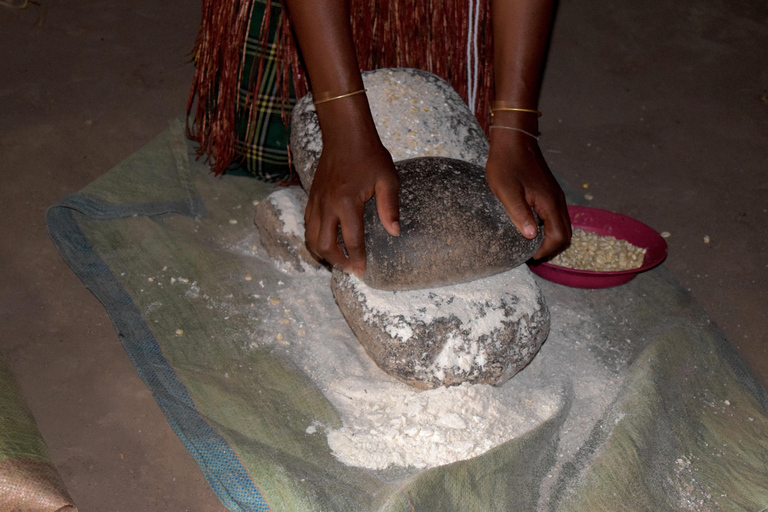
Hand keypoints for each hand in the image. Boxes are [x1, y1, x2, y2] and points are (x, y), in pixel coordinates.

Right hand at [304, 130, 399, 275]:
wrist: (344, 134)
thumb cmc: (369, 155)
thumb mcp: (388, 179)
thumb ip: (390, 207)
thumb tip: (394, 232)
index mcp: (347, 203)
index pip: (351, 241)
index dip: (357, 259)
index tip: (362, 271)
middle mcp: (327, 206)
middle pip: (325, 246)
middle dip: (337, 262)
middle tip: (351, 267)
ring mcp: (316, 202)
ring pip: (312, 238)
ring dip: (324, 252)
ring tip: (339, 258)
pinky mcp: (311, 197)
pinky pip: (308, 225)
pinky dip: (316, 237)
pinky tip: (328, 239)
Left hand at [485, 129, 570, 259]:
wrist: (514, 139)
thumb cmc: (506, 164)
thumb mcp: (506, 191)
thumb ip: (520, 213)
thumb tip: (532, 236)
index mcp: (549, 203)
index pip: (558, 237)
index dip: (546, 251)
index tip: (529, 256)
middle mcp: (558, 201)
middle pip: (565, 234)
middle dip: (551, 248)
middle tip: (531, 256)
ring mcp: (556, 196)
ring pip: (562, 225)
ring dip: (550, 238)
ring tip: (530, 245)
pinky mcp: (550, 192)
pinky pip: (556, 216)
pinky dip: (549, 228)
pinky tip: (532, 228)